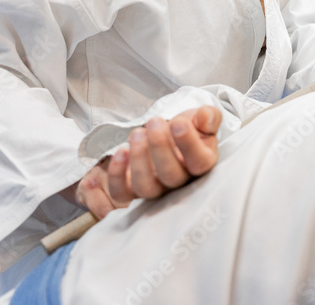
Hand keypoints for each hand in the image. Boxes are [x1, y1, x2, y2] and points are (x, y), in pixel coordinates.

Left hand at [67, 105, 221, 218]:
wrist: (167, 137)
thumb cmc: (185, 128)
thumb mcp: (200, 119)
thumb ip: (208, 117)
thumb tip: (204, 117)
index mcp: (201, 164)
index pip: (199, 161)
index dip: (188, 144)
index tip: (178, 123)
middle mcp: (179, 183)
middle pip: (171, 177)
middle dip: (159, 148)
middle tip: (153, 123)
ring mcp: (155, 191)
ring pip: (145, 188)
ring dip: (137, 161)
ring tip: (135, 134)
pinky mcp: (132, 194)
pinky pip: (119, 197)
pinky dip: (109, 182)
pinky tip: (106, 161)